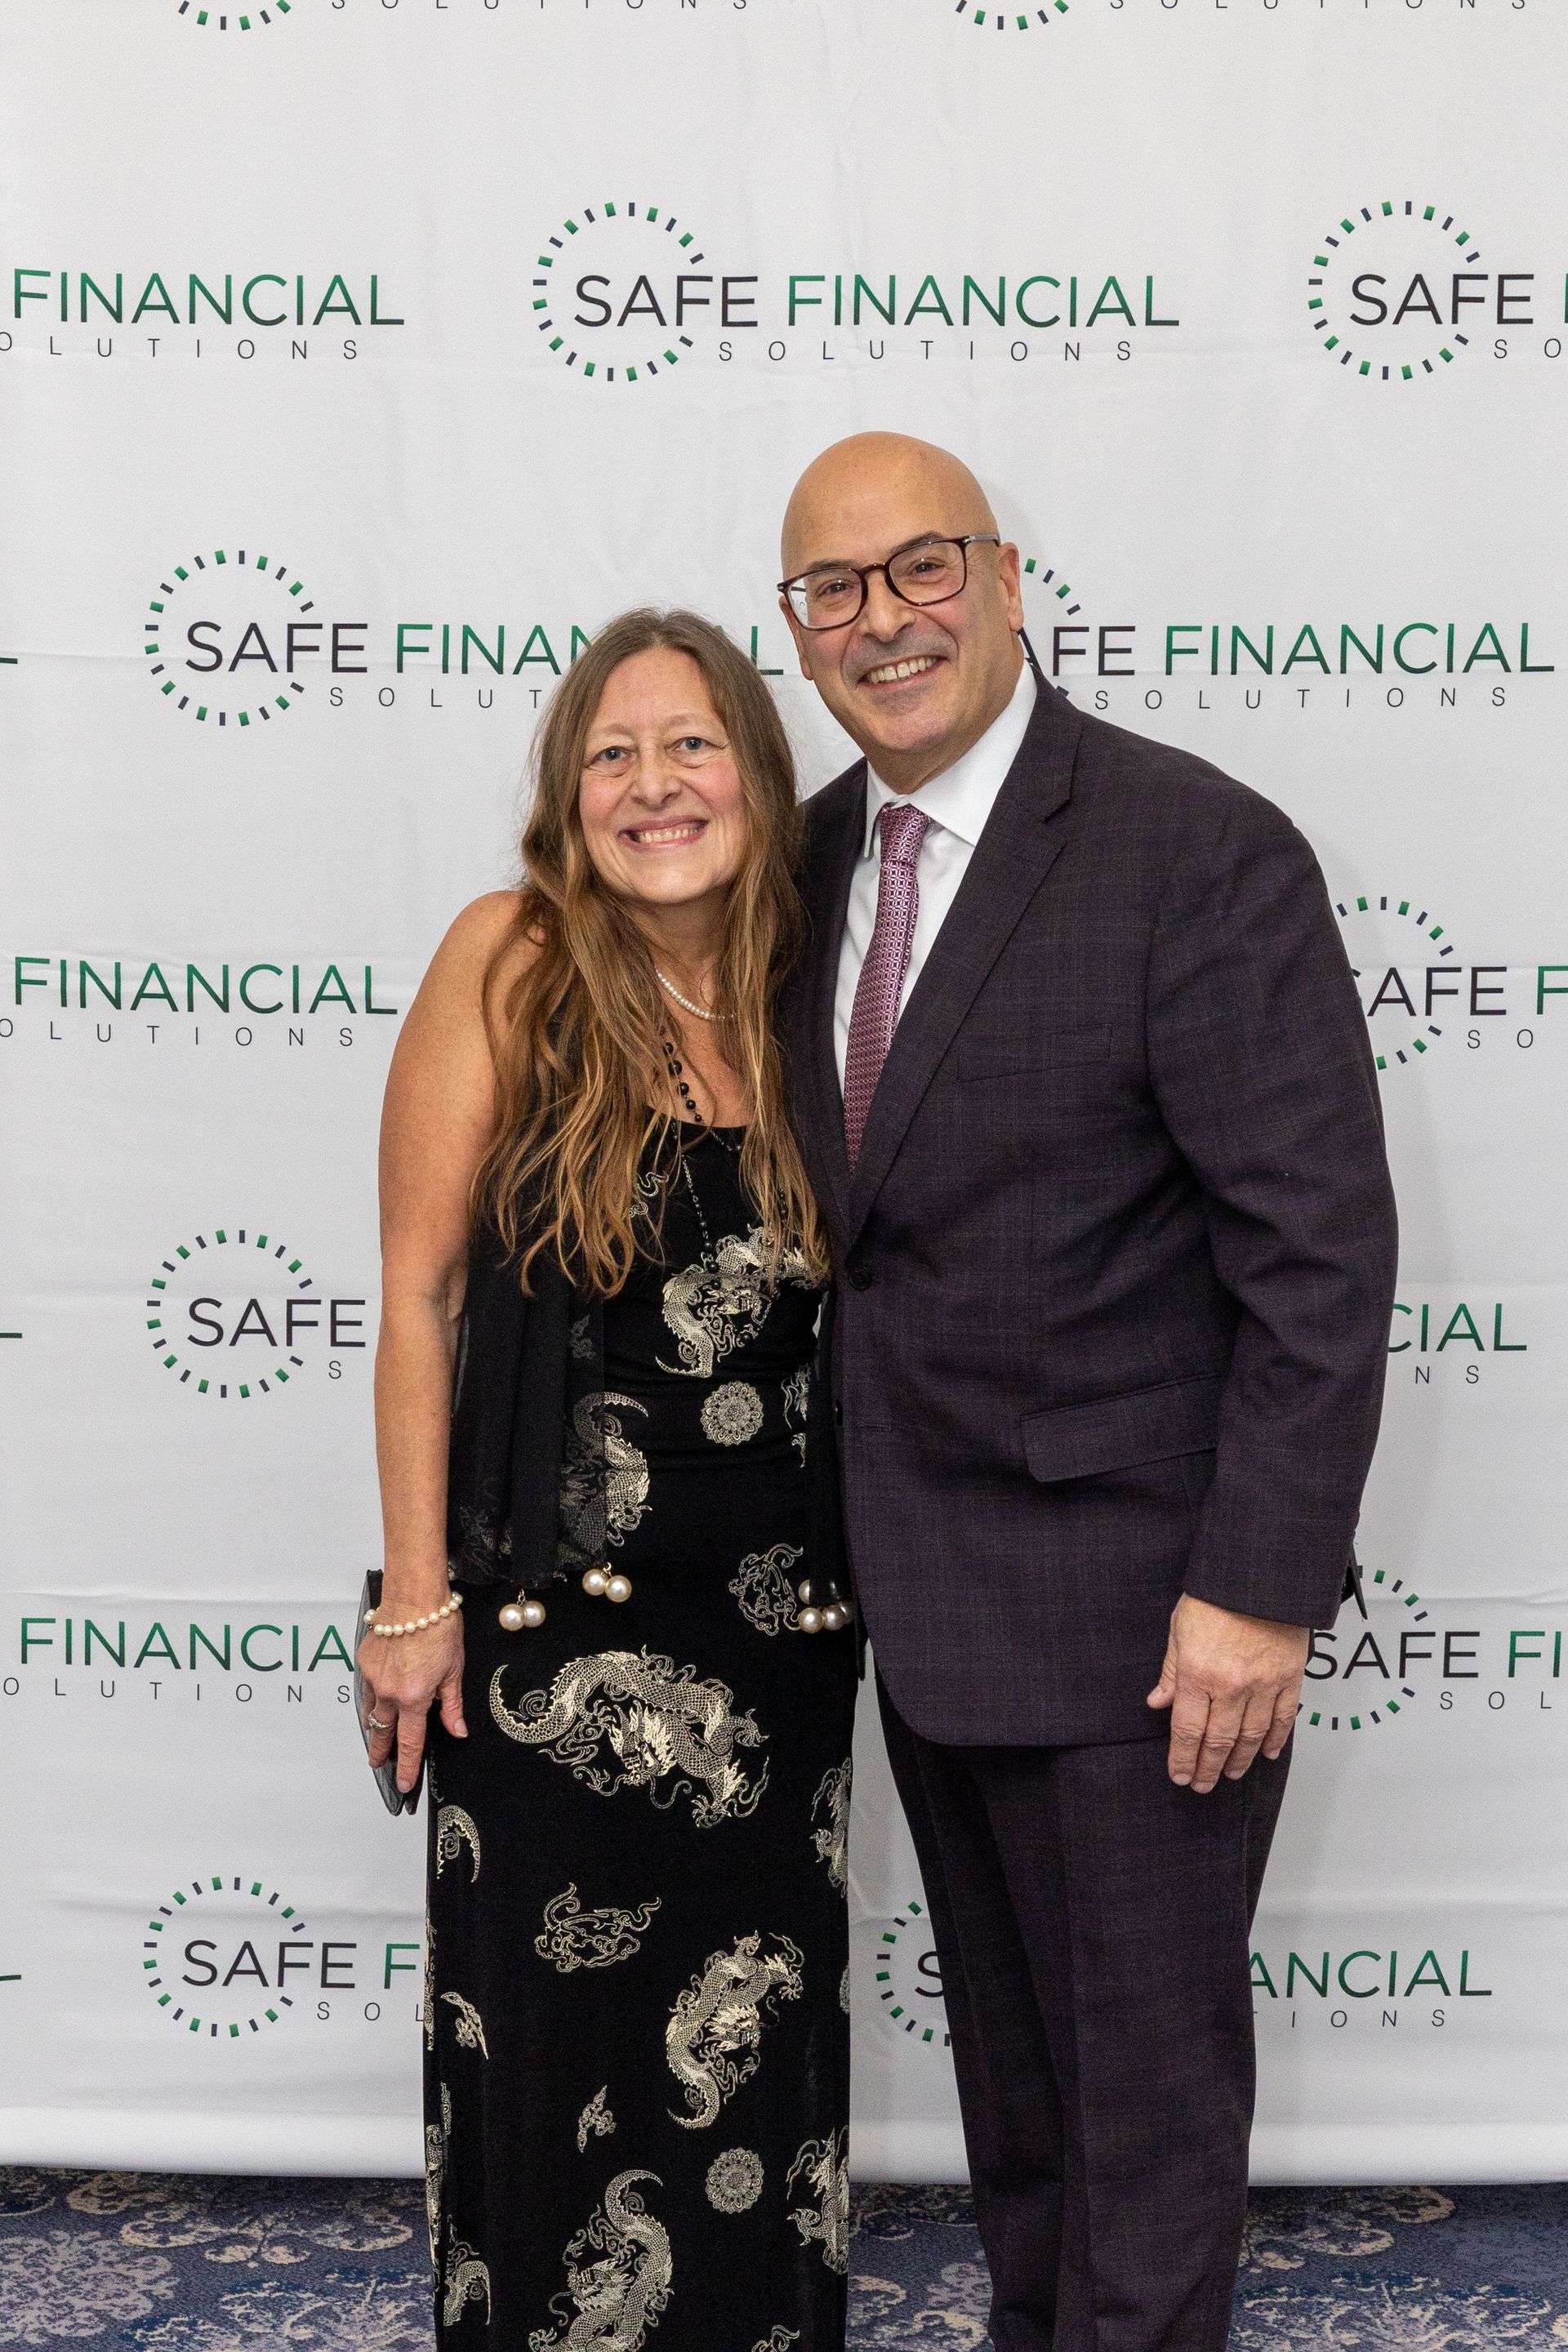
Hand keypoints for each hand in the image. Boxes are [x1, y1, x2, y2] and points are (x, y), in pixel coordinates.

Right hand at [357, 1611, 466, 1794]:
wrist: (414, 1597)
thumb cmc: (438, 1625)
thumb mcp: (454, 1669)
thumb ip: (451, 1705)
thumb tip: (457, 1730)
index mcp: (414, 1697)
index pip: (409, 1742)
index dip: (407, 1767)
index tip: (405, 1784)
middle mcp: (389, 1691)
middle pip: (382, 1732)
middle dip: (381, 1752)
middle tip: (379, 1765)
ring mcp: (373, 1676)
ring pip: (371, 1710)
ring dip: (375, 1725)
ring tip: (377, 1735)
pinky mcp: (364, 1661)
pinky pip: (367, 1686)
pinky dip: (373, 1695)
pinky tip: (378, 1696)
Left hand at [1146, 1594, 1307, 1791]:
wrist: (1259, 1574)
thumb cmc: (1215, 1595)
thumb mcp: (1180, 1629)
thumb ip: (1171, 1671)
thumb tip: (1159, 1703)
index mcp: (1198, 1673)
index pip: (1188, 1730)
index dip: (1182, 1759)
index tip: (1180, 1776)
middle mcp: (1231, 1686)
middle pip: (1218, 1740)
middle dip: (1207, 1768)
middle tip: (1202, 1785)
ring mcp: (1264, 1684)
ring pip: (1252, 1736)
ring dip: (1240, 1760)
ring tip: (1230, 1774)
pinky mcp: (1290, 1677)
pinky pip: (1284, 1718)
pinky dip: (1276, 1739)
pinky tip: (1268, 1753)